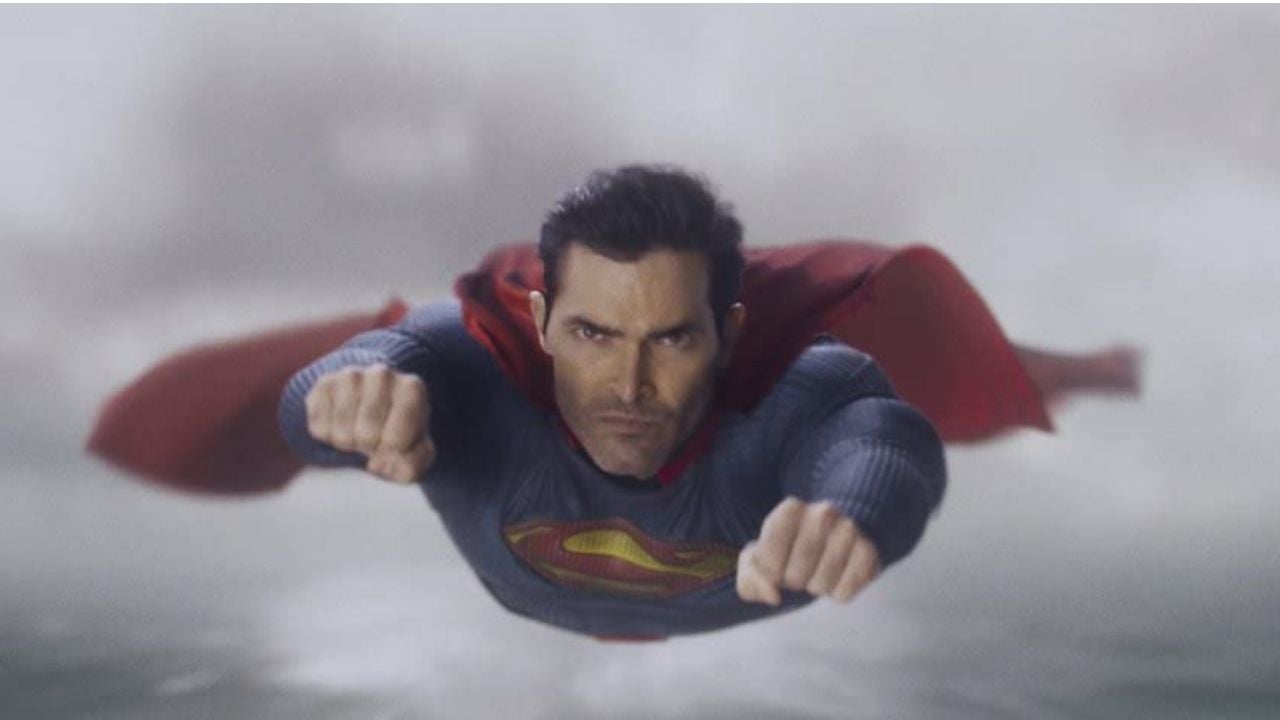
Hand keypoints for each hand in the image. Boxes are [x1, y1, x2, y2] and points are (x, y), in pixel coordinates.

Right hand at [304, 363, 435, 484]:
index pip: (395, 441)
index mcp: (412, 389)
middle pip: (366, 435)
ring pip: (341, 431)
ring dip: (348, 442)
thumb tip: (380, 465)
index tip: (394, 446)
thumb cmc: (399, 430)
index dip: (391, 454)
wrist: (374, 403)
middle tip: (373, 439)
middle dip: (368, 447)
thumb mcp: (416, 452)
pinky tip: (340, 424)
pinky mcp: (324, 383)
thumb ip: (411, 466)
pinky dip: (327, 435)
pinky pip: (319, 426)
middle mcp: (382, 375)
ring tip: (358, 431)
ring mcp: (351, 375)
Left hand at [736, 496, 879, 605]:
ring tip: (820, 567)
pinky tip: (839, 573)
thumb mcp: (761, 556)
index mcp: (790, 509)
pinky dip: (837, 592)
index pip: (768, 563)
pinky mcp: (869, 552)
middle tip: (801, 565)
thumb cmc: (790, 547)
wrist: (837, 533)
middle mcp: (823, 513)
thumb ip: (751, 577)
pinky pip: (844, 594)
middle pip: (794, 578)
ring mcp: (849, 531)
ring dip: (816, 587)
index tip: (778, 560)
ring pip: (820, 587)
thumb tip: (773, 596)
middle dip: (793, 581)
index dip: (770, 573)